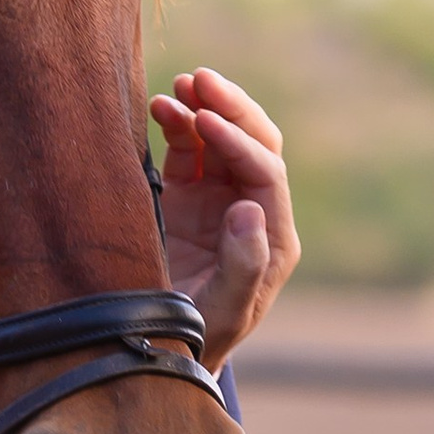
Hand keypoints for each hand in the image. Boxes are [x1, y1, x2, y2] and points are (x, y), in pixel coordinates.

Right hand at [151, 68, 299, 367]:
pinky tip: (159, 106)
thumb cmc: (198, 339)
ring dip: (204, 109)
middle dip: (231, 108)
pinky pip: (189, 151)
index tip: (205, 123)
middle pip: (255, 143)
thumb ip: (245, 268)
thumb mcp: (226, 314)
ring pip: (221, 140)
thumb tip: (250, 210)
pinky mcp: (188, 199)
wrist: (161, 352)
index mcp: (274, 239)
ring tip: (180, 85)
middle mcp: (253, 212)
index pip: (266, 173)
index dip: (237, 143)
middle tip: (201, 80)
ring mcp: (220, 201)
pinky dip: (177, 125)